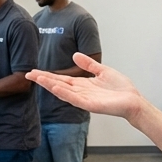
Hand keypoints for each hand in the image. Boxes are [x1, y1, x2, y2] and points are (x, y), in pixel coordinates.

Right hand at [27, 53, 144, 119]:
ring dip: (50, 85)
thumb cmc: (121, 89)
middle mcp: (81, 93)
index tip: (34, 71)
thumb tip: (75, 55)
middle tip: (28, 74)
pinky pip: (75, 99)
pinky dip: (64, 93)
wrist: (133, 101)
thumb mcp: (103, 71)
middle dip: (43, 80)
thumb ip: (89, 64)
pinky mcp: (91, 106)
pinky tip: (55, 87)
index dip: (47, 75)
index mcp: (82, 85)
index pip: (61, 79)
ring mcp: (84, 100)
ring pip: (63, 92)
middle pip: (58, 85)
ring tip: (38, 78)